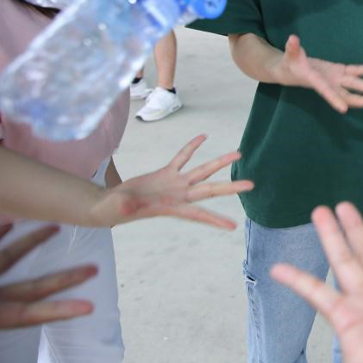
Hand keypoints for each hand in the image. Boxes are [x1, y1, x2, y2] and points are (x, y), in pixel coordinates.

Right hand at [0, 224, 96, 329]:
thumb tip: (10, 254)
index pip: (30, 315)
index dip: (59, 311)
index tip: (90, 308)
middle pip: (32, 287)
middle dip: (64, 279)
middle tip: (95, 269)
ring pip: (7, 260)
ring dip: (30, 243)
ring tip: (55, 227)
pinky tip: (11, 224)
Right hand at [89, 135, 253, 228]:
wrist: (110, 205)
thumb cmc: (113, 211)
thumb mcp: (120, 210)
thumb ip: (127, 207)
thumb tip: (128, 207)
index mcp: (172, 208)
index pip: (198, 215)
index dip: (214, 220)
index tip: (233, 226)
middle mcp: (179, 195)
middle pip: (210, 190)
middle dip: (230, 188)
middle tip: (252, 185)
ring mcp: (174, 184)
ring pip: (202, 171)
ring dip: (219, 163)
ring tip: (238, 154)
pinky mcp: (166, 173)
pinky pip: (182, 157)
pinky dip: (192, 147)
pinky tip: (204, 137)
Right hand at [277, 34, 362, 113]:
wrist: (293, 71)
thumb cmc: (290, 64)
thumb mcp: (290, 55)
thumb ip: (292, 48)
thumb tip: (293, 39)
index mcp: (315, 81)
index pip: (325, 91)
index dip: (334, 100)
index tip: (344, 110)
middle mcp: (328, 83)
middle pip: (345, 93)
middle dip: (358, 98)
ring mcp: (336, 79)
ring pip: (352, 86)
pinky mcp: (340, 71)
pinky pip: (355, 72)